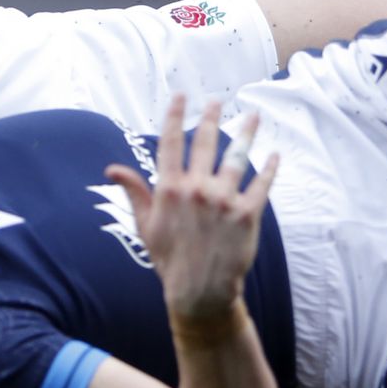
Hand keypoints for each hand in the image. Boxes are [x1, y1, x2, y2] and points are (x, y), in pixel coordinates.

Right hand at [106, 98, 279, 320]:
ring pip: (237, 157)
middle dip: (211, 118)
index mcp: (169, 188)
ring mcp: (223, 200)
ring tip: (253, 116)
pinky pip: (261, 184)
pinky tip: (274, 154)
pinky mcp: (246, 214)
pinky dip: (269, 168)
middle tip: (217, 101)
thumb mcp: (145, 224)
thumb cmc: (169, 258)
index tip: (180, 96)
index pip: (170, 143)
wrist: (199, 290)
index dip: (174, 116)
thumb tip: (112, 169)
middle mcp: (196, 189)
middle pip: (205, 143)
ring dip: (246, 134)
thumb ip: (134, 191)